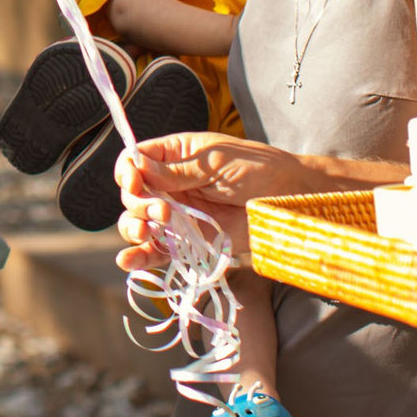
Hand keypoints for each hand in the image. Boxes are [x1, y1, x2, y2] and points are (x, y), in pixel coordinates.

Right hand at [113, 133, 318, 273]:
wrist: (288, 202)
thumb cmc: (259, 169)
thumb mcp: (216, 162)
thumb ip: (178, 170)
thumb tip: (137, 168)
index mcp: (175, 156)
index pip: (135, 161)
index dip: (128, 172)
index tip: (134, 183)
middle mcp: (171, 184)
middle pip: (134, 194)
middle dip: (139, 203)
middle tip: (163, 212)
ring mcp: (179, 214)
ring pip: (140, 222)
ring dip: (134, 227)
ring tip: (146, 232)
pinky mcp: (188, 241)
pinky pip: (159, 249)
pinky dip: (141, 256)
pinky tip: (128, 261)